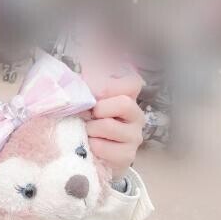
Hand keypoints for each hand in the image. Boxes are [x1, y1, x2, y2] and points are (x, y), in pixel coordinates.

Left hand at [78, 60, 145, 180]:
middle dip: (99, 108)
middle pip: (125, 104)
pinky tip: (89, 146)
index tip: (94, 93)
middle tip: (87, 115)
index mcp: (127, 98)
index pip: (133, 83)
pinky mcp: (126, 156)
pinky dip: (91, 145)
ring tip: (86, 131)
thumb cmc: (87, 122)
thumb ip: (88, 83)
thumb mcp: (86, 100)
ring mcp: (134, 137)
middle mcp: (136, 116)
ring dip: (90, 128)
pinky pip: (104, 147)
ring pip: (110, 126)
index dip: (111, 85)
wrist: (87, 155)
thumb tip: (85, 63)